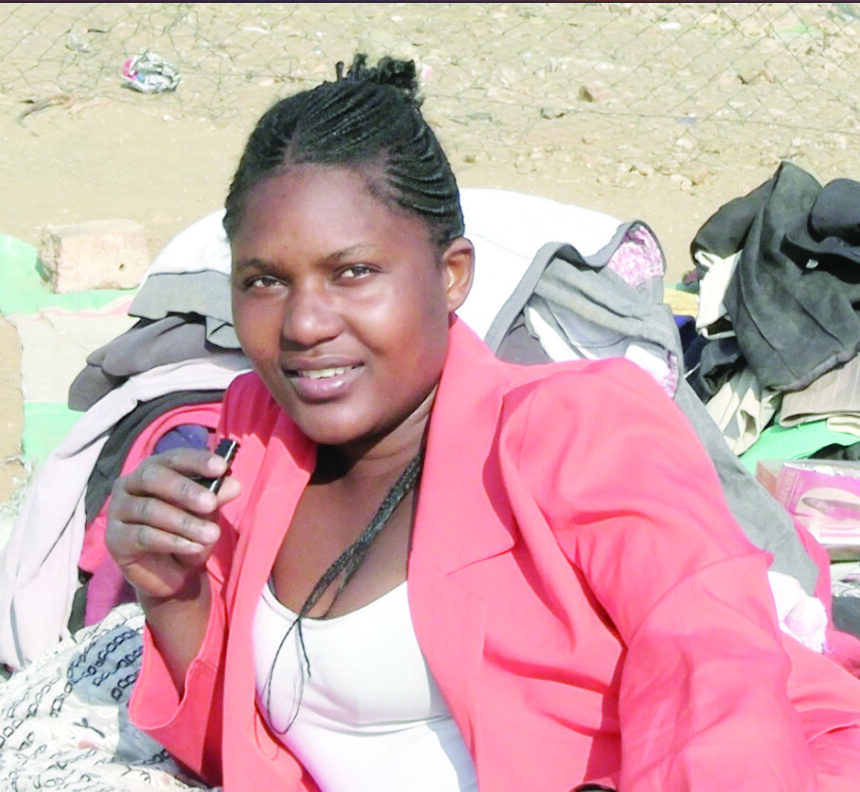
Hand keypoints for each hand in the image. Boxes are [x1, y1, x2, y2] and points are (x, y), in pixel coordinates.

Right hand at [105, 447, 240, 600]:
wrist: (172, 574)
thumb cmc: (187, 532)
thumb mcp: (206, 514)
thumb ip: (216, 497)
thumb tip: (234, 484)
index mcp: (154, 469)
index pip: (173, 458)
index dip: (196, 460)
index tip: (221, 467)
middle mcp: (130, 484)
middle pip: (153, 478)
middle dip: (185, 490)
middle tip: (211, 504)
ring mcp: (118, 511)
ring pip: (150, 510)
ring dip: (184, 523)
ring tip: (211, 535)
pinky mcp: (115, 538)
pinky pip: (144, 536)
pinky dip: (172, 541)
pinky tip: (194, 547)